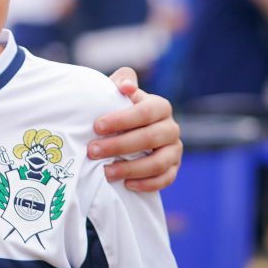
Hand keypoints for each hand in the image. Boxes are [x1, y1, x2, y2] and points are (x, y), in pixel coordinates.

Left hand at [91, 67, 182, 191]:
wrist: (129, 130)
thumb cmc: (119, 109)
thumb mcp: (119, 93)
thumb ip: (122, 82)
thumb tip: (125, 85)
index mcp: (159, 106)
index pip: (145, 112)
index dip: (121, 119)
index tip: (97, 126)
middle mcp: (171, 127)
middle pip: (150, 138)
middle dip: (119, 146)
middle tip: (93, 151)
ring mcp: (174, 149)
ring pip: (159, 162)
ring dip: (131, 169)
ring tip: (106, 172)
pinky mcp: (173, 168)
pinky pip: (166, 179)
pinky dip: (147, 184)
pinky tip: (127, 184)